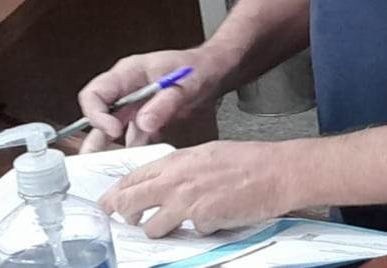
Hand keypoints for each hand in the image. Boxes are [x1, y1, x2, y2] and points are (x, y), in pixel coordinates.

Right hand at [77, 47, 226, 152]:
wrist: (212, 71)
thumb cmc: (197, 68)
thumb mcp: (185, 84)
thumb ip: (165, 103)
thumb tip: (145, 123)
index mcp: (128, 73)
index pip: (95, 93)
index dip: (97, 114)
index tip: (114, 130)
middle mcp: (125, 90)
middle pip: (97, 115)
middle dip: (96, 139)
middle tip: (97, 161)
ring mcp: (133, 105)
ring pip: (112, 130)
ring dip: (113, 149)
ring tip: (115, 168)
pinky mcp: (143, 118)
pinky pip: (131, 137)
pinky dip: (133, 150)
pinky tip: (138, 163)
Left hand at [99, 141, 289, 235]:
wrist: (277, 171)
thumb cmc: (249, 160)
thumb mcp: (208, 154)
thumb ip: (182, 168)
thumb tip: (162, 182)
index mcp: (178, 160)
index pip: (133, 177)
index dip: (117, 192)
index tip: (109, 201)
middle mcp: (177, 180)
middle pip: (130, 202)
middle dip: (122, 214)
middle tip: (124, 219)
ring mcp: (187, 202)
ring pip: (152, 227)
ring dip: (160, 229)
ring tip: (176, 224)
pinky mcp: (202, 220)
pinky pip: (189, 233)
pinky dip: (198, 230)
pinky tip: (213, 219)